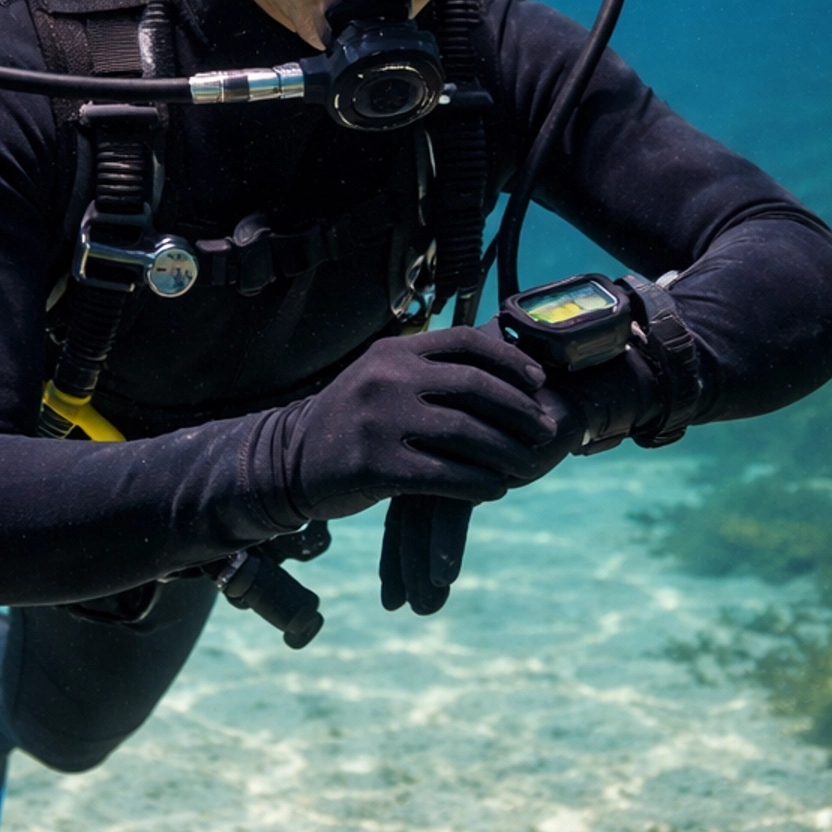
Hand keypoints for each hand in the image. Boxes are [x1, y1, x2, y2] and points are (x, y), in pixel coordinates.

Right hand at [280, 326, 564, 522]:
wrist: (287, 459)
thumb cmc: (350, 421)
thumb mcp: (380, 378)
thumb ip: (427, 370)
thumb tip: (501, 372)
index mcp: (394, 352)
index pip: (467, 342)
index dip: (511, 360)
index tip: (539, 382)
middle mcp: (388, 378)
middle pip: (476, 387)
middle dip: (520, 411)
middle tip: (544, 430)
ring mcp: (380, 421)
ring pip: (466, 434)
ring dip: (507, 452)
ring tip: (526, 465)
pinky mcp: (375, 466)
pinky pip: (444, 476)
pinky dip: (478, 484)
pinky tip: (494, 490)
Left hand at [377, 351, 654, 615]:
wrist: (558, 375)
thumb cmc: (516, 413)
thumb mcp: (479, 446)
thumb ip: (450, 466)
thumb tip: (424, 514)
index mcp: (416, 435)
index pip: (395, 499)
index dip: (393, 547)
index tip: (388, 592)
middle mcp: (422, 438)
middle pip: (402, 511)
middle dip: (400, 563)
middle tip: (394, 607)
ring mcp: (445, 445)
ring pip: (422, 514)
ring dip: (420, 564)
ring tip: (422, 609)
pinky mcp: (476, 452)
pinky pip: (453, 503)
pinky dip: (447, 544)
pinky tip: (444, 577)